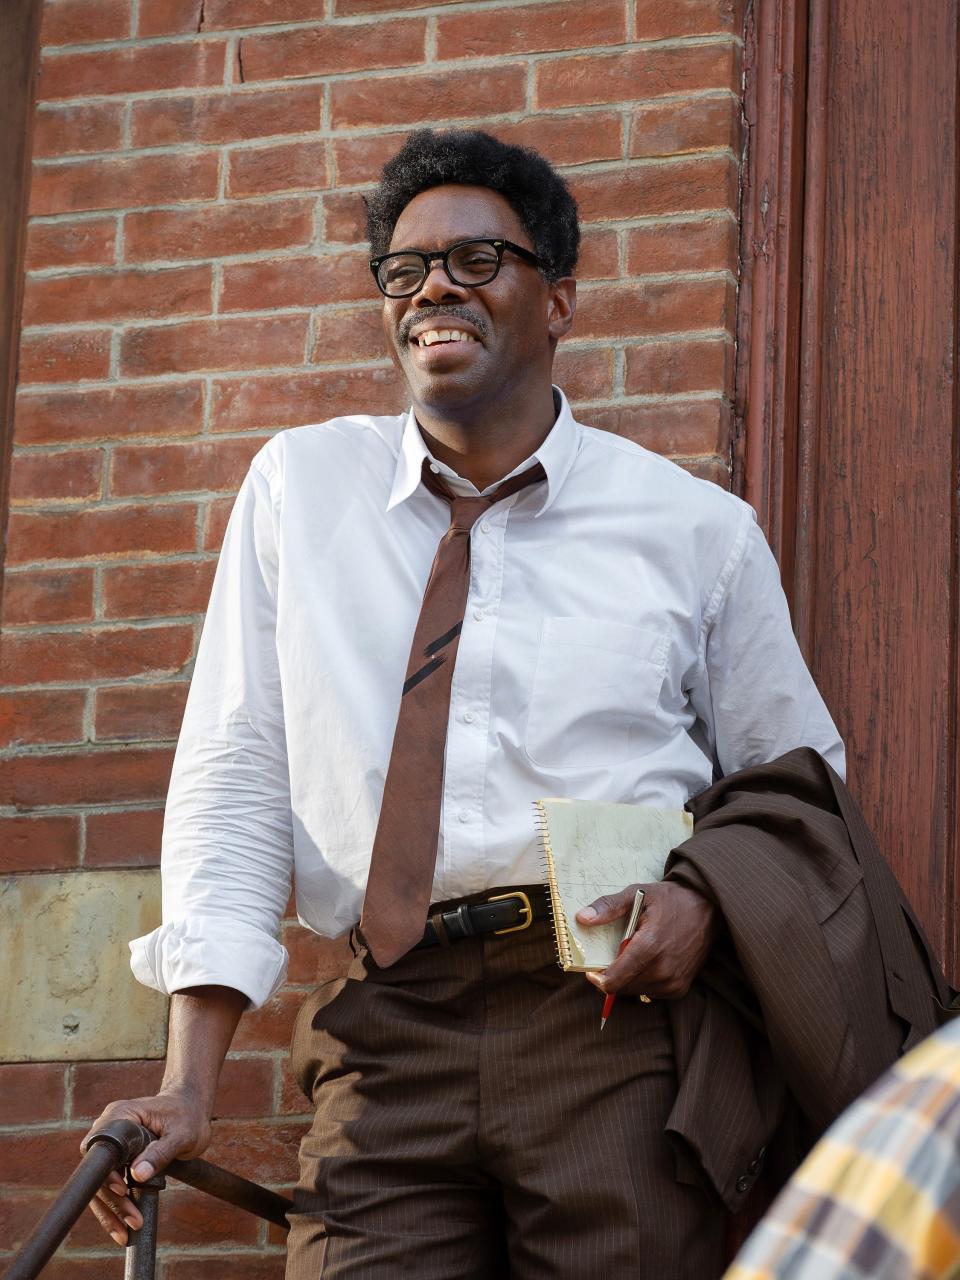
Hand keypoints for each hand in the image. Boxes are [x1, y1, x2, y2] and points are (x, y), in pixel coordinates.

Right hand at [83, 1090, 211, 1245]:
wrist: (190, 1108)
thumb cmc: (188, 1116)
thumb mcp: (183, 1133)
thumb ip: (161, 1152)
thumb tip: (138, 1174)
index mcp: (121, 1114)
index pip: (104, 1149)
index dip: (108, 1173)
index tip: (122, 1190)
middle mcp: (108, 1127)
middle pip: (98, 1171)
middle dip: (112, 1201)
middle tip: (132, 1222)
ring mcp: (110, 1144)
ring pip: (100, 1183)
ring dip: (111, 1210)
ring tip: (125, 1233)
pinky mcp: (116, 1158)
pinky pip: (108, 1185)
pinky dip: (114, 1206)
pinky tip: (121, 1227)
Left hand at [575, 881, 717, 999]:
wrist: (707, 906)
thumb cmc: (671, 899)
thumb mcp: (638, 894)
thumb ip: (609, 907)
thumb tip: (582, 917)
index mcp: (649, 947)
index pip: (614, 981)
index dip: (597, 979)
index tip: (590, 970)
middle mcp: (663, 970)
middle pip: (622, 988)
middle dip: (612, 975)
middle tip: (616, 953)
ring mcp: (673, 981)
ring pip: (635, 991)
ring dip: (627, 979)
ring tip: (635, 954)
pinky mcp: (680, 988)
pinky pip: (650, 993)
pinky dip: (643, 982)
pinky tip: (648, 962)